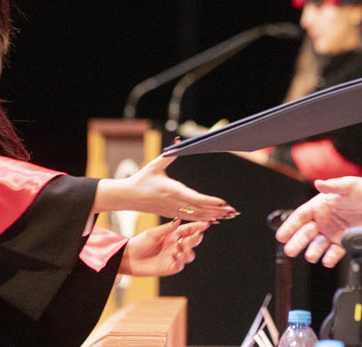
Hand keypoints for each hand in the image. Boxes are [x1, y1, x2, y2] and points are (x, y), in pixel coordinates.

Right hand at [96, 155, 239, 221]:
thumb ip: (170, 154)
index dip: (210, 201)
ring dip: (214, 216)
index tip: (223, 202)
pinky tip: (214, 220)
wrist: (127, 196)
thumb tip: (179, 141)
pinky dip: (203, 220)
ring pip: (197, 216)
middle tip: (234, 211)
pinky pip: (190, 218)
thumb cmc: (141, 179)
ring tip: (228, 216)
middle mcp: (175, 202)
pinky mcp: (171, 214)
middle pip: (200, 209)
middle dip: (218, 211)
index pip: (195, 198)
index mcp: (173, 190)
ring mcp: (173, 210)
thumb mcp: (156, 164)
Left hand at [119, 219, 208, 276]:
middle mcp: (176, 245)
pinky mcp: (170, 267)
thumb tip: (179, 220)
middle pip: (192, 242)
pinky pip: (180, 264)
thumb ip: (166, 228)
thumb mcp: (153, 233)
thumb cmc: (140, 243)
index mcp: (173, 234)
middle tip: (197, 235)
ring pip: (189, 255)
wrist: (129, 258)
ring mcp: (174, 257)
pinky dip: (180, 260)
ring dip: (188, 251)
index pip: (189, 230)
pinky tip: (175, 255)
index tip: (206, 223)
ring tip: (180, 247)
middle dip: (196, 238)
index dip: (198, 227)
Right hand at [275, 176, 361, 267]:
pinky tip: (327, 261)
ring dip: (313, 251)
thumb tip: (319, 183)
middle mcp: (324, 221)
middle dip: (297, 242)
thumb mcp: (348, 185)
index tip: (281, 236)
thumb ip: (333, 186)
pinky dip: (330, 258)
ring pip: (318, 245)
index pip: (301, 217)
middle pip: (306, 233)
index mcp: (320, 206)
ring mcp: (333, 233)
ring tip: (311, 256)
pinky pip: (335, 252)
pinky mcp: (345, 242)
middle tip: (289, 250)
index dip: (290, 226)